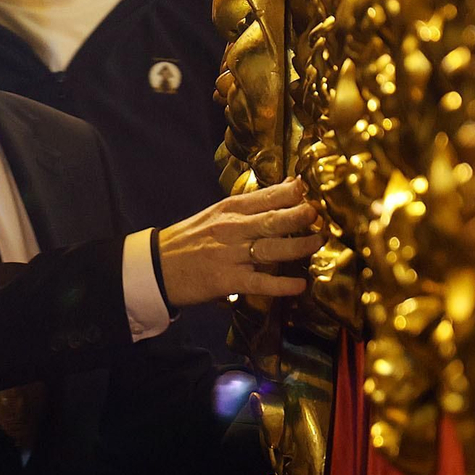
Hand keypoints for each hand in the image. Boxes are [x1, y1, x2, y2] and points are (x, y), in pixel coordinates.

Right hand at [156, 178, 321, 306]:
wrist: (156, 267)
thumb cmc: (188, 240)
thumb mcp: (214, 215)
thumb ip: (248, 206)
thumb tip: (285, 189)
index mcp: (227, 210)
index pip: (263, 197)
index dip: (288, 193)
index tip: (308, 189)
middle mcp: (230, 229)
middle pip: (270, 220)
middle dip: (297, 215)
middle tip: (318, 213)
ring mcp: (229, 255)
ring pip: (270, 248)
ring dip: (298, 246)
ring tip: (318, 242)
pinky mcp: (226, 280)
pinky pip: (259, 282)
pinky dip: (280, 285)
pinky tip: (299, 285)